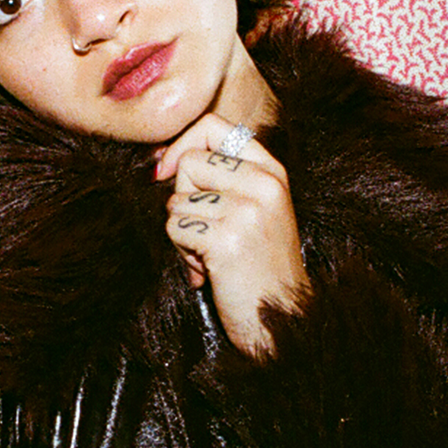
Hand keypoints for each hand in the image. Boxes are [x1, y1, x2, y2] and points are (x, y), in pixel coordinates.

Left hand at [155, 114, 308, 355]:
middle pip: (189, 162)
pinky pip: (175, 229)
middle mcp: (264, 184)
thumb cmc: (258, 266)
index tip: (169, 169)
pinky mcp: (227, 240)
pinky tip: (208, 270)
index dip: (183, 144)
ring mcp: (247, 211)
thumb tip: (163, 158)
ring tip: (210, 254)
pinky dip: (182, 253)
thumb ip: (222, 178)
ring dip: (182, 233)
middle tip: (204, 230)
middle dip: (182, 198)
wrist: (285, 321)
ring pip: (177, 200)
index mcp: (272, 171)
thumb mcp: (254, 209)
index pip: (214, 126)